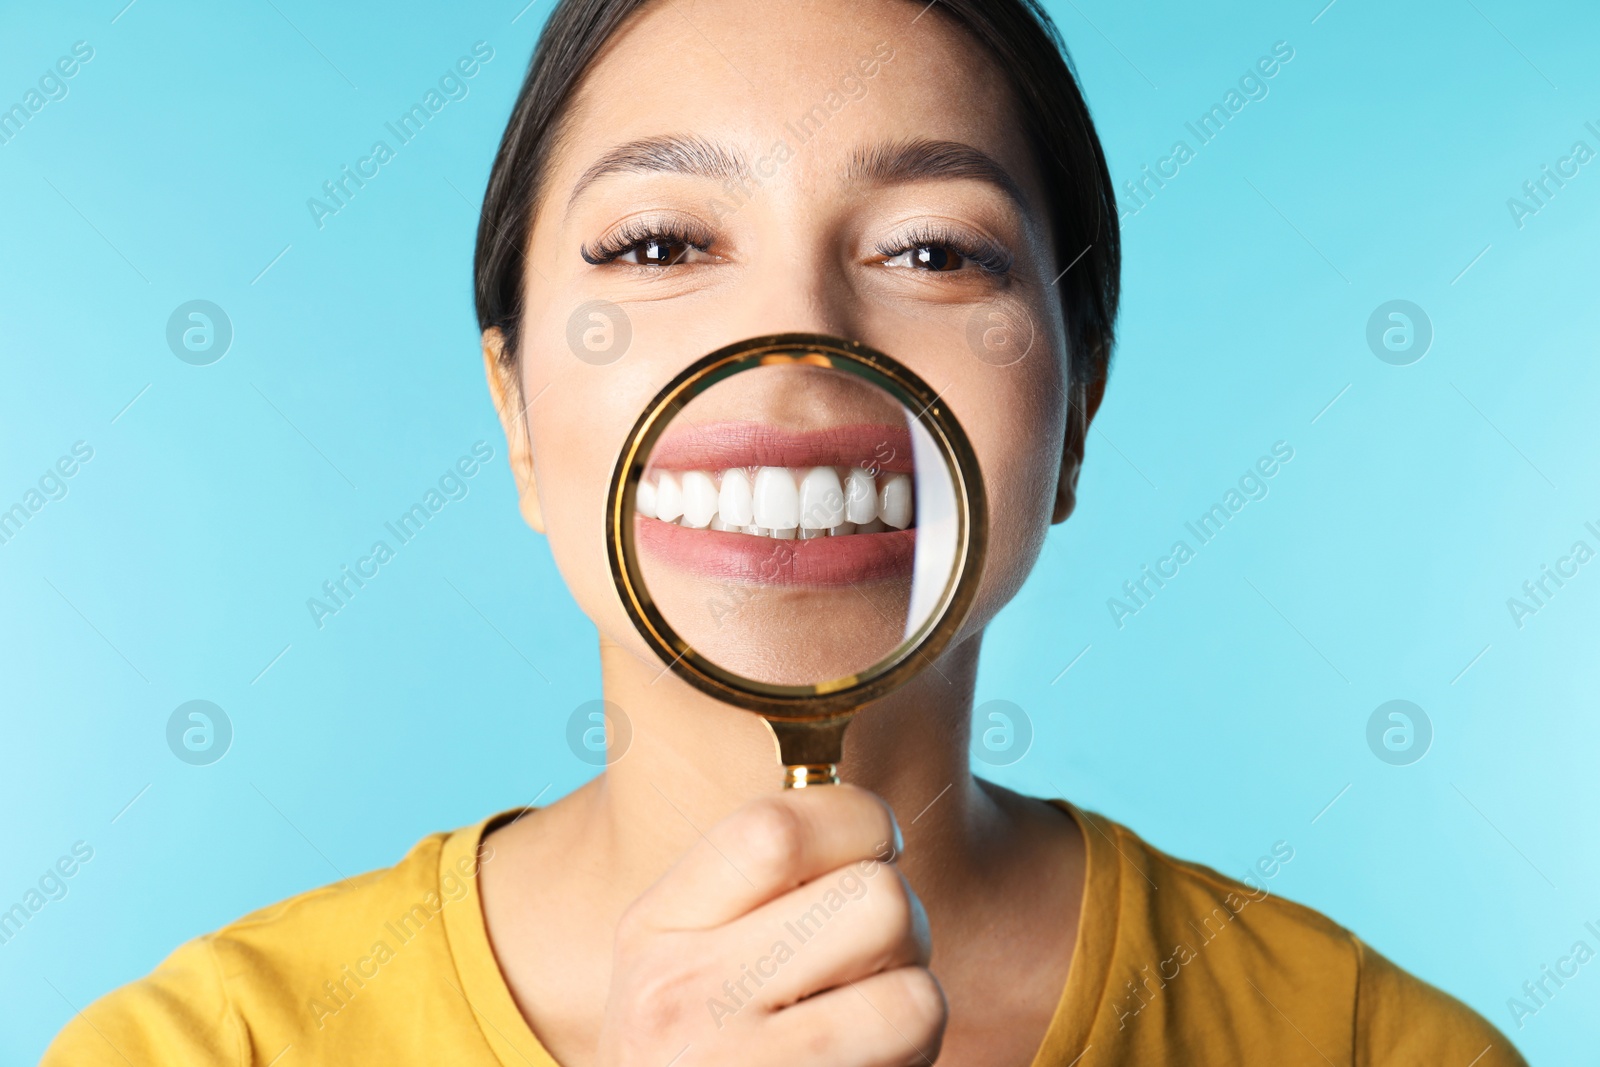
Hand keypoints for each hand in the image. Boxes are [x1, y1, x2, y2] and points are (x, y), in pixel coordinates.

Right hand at [596, 785, 945, 1065]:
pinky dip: (914, 1061)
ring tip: (867, 1023)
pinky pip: (917, 1057)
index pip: (778, 828)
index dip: (858, 819)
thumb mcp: (679, 958)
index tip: (873, 844)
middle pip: (877, 901)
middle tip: (872, 955)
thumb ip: (754, 885)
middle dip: (903, 922)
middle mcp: (683, 1004)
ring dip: (915, 1002)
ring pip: (919, 991)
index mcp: (653, 932)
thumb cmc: (697, 1049)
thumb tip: (874, 821)